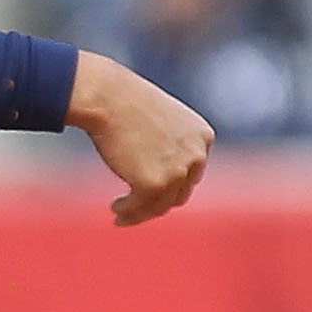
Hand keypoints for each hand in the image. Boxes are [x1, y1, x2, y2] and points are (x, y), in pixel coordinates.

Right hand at [66, 51, 211, 227]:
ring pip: (161, 205)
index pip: (192, 172)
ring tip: (121, 214)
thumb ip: (168, 144)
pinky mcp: (155, 184)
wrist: (108, 97)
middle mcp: (197, 155)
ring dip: (141, 212)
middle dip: (159, 201)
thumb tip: (156, 170)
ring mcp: (177, 171)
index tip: (154, 190)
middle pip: (180, 192)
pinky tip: (115, 208)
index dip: (172, 183)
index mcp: (203, 136)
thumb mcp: (161, 120)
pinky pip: (141, 208)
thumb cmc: (126, 102)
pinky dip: (128, 212)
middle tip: (138, 206)